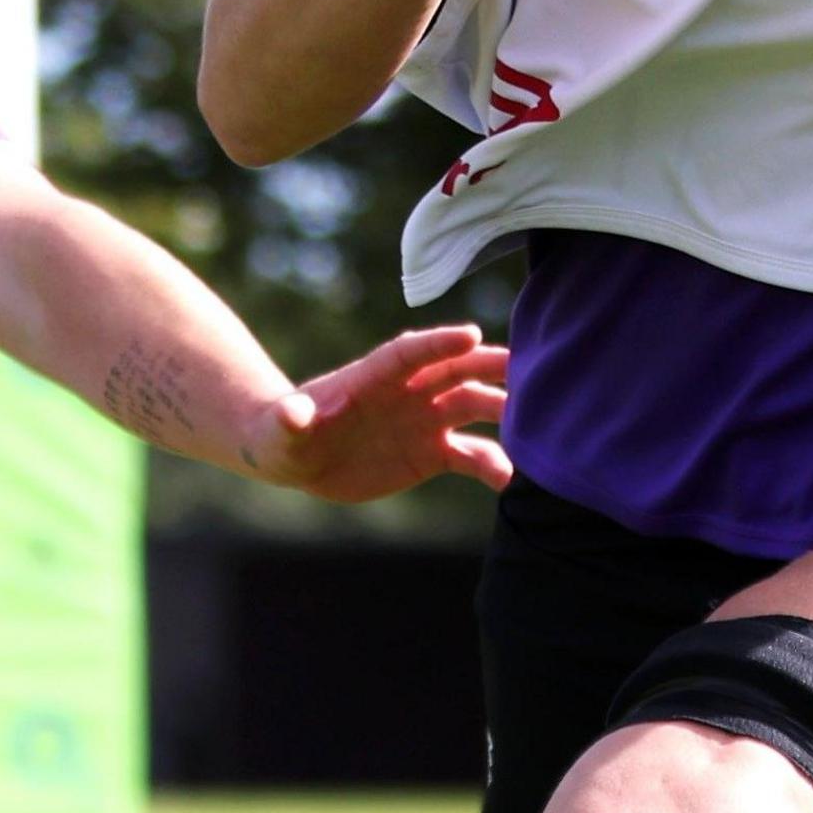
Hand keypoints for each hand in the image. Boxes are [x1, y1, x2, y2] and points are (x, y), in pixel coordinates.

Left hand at [239, 324, 512, 503]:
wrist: (299, 456)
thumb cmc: (284, 433)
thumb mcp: (283, 430)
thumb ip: (291, 419)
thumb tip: (292, 414)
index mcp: (373, 376)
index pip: (411, 352)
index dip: (440, 343)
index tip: (471, 334)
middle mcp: (407, 390)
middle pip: (454, 369)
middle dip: (487, 366)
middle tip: (523, 367)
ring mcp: (423, 419)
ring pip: (471, 407)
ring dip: (500, 413)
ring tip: (529, 432)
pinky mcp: (431, 451)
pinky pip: (469, 454)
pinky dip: (490, 463)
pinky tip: (507, 478)